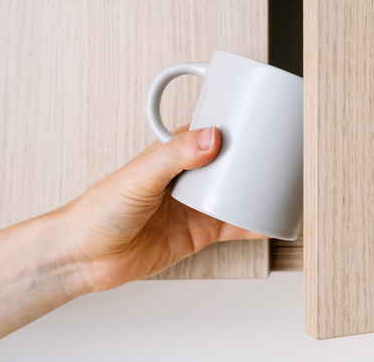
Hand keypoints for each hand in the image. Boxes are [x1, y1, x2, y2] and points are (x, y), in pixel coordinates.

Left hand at [60, 125, 266, 291]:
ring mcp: (196, 205)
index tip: (265, 115)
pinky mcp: (200, 233)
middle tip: (286, 151)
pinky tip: (272, 219)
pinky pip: (236, 225)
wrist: (85, 257)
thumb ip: (175, 155)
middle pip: (232, 161)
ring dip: (260, 187)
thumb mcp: (140, 176)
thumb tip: (212, 136)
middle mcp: (188, 176)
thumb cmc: (99, 210)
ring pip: (238, 191)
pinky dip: (255, 222)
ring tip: (288, 182)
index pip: (212, 130)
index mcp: (173, 152)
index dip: (237, 122)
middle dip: (256, 156)